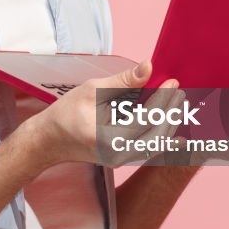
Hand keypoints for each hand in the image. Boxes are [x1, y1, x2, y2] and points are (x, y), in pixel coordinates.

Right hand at [24, 60, 184, 166]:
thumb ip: (123, 81)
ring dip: (170, 124)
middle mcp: (117, 154)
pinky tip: (176, 128)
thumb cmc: (66, 113)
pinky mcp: (122, 159)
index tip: (172, 82)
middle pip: (157, 136)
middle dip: (172, 113)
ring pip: (156, 145)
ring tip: (178, 103)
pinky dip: (162, 136)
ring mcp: (121, 160)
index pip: (145, 119)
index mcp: (107, 138)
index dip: (162, 100)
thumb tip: (148, 67)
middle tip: (179, 91)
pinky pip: (149, 149)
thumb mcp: (92, 90)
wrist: (50, 140)